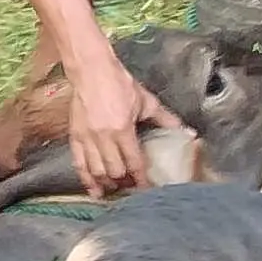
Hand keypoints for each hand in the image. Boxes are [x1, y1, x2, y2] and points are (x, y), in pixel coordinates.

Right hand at [65, 45, 173, 196]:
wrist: (91, 70)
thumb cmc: (118, 83)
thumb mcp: (146, 100)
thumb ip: (164, 118)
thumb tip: (186, 130)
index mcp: (123, 129)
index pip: (134, 162)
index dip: (141, 179)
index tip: (147, 188)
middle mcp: (104, 137)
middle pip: (115, 171)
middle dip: (124, 183)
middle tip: (132, 187)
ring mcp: (87, 138)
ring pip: (97, 171)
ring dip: (107, 183)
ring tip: (115, 189)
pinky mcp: (75, 136)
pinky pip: (79, 164)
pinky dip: (86, 179)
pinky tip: (93, 190)